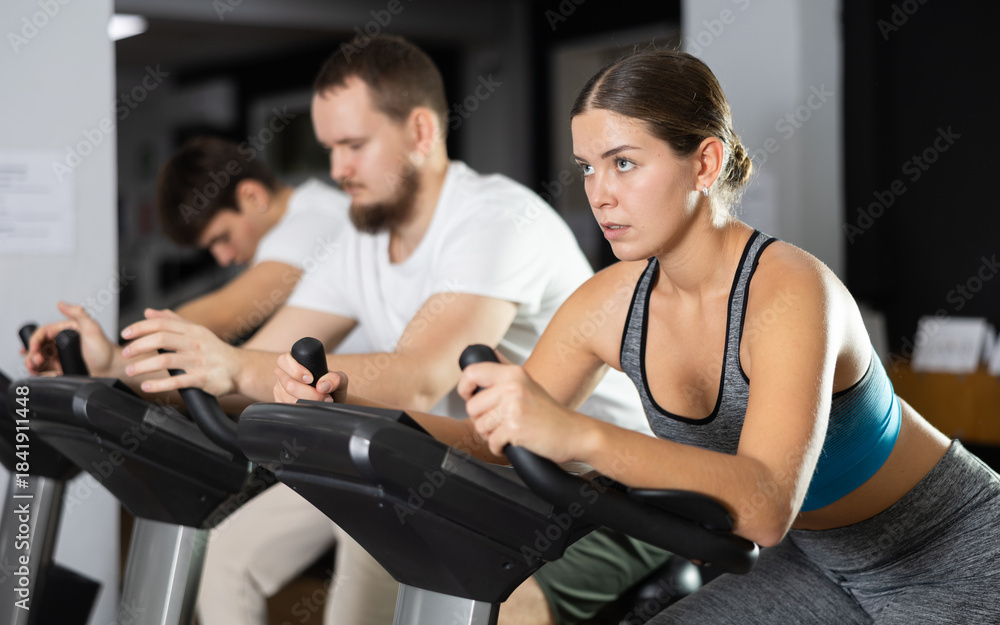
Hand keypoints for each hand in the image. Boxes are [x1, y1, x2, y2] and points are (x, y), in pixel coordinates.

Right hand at [24, 302, 120, 375]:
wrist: (112, 368)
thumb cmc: (105, 349)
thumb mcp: (92, 328)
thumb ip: (78, 314)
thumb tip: (61, 303)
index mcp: (64, 331)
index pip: (41, 334)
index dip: (34, 342)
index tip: (34, 350)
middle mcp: (60, 343)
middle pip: (37, 348)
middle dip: (32, 355)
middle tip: (36, 362)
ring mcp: (60, 356)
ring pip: (39, 359)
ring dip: (33, 364)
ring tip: (36, 368)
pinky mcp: (61, 368)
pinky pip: (45, 371)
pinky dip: (40, 373)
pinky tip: (41, 375)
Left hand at [120, 309, 239, 395]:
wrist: (240, 369)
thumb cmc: (215, 351)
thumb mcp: (196, 331)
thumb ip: (172, 321)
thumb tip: (149, 311)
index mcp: (192, 330)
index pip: (162, 323)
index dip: (141, 327)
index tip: (125, 334)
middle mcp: (195, 343)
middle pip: (162, 339)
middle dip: (139, 346)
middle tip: (125, 353)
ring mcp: (198, 361)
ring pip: (166, 360)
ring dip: (144, 366)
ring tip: (131, 371)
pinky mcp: (201, 379)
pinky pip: (177, 381)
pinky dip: (159, 384)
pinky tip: (147, 386)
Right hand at [273, 351, 347, 403]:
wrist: (332, 403)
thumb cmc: (331, 387)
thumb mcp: (339, 380)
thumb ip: (336, 378)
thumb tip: (322, 385)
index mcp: (292, 362)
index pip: (284, 360)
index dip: (296, 369)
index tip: (311, 378)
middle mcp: (283, 376)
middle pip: (288, 384)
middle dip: (309, 392)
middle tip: (324, 395)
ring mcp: (279, 391)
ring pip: (289, 399)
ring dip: (309, 402)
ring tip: (322, 401)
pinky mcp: (280, 405)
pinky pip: (288, 410)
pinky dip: (303, 409)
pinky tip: (312, 407)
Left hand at [457, 359, 583, 462]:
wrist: (575, 433)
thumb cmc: (549, 413)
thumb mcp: (527, 384)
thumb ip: (505, 373)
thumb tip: (484, 356)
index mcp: (513, 373)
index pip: (471, 372)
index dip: (463, 388)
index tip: (469, 397)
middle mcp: (512, 386)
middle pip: (471, 406)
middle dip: (482, 420)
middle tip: (500, 423)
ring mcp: (514, 407)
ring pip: (480, 426)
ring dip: (491, 435)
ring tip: (509, 431)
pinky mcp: (515, 428)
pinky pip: (492, 441)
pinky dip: (499, 447)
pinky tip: (514, 442)